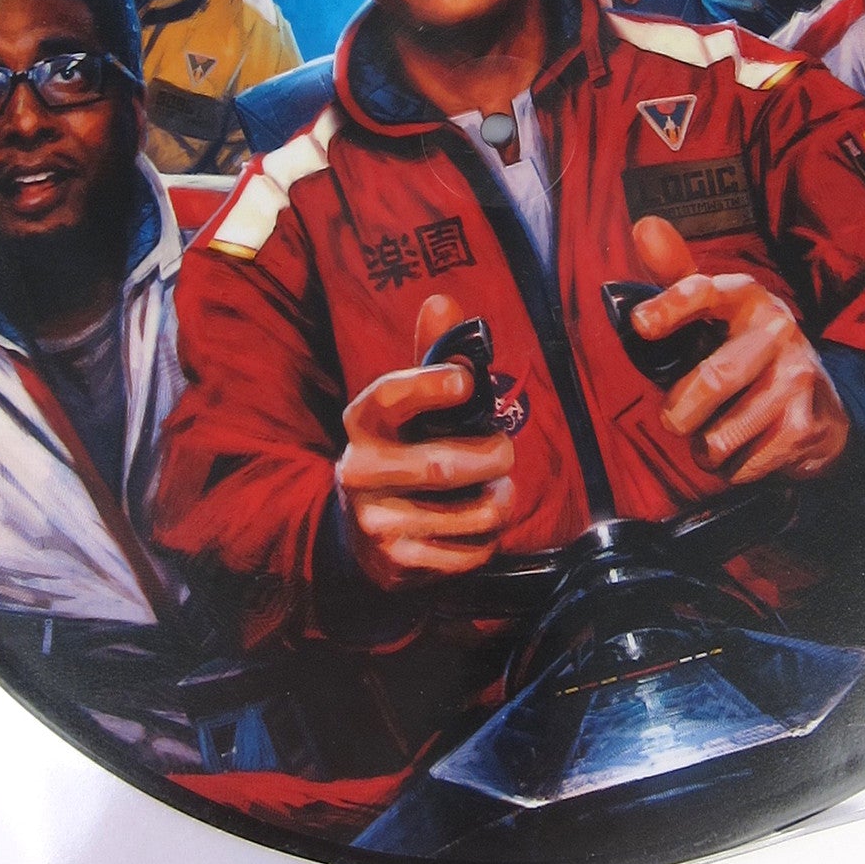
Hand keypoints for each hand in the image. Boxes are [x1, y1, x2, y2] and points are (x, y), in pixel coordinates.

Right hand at [334, 294, 515, 590]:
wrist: (362, 535)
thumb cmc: (402, 451)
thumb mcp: (408, 407)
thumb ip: (430, 356)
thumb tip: (442, 300)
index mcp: (363, 423)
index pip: (389, 396)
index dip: (429, 385)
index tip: (467, 381)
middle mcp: (359, 470)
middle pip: (441, 464)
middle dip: (491, 456)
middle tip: (505, 451)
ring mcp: (375, 522)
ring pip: (465, 514)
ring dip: (498, 501)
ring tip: (496, 492)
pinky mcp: (397, 564)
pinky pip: (466, 552)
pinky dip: (487, 539)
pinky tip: (476, 528)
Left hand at [630, 215, 849, 483]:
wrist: (823, 405)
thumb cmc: (748, 353)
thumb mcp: (718, 312)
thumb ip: (678, 274)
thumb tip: (644, 224)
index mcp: (749, 297)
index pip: (707, 291)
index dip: (671, 306)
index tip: (641, 325)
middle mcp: (779, 329)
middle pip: (711, 381)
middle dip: (679, 413)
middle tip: (675, 419)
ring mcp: (798, 378)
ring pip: (723, 433)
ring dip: (704, 448)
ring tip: (711, 439)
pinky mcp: (806, 425)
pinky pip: (744, 463)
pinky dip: (731, 469)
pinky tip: (745, 452)